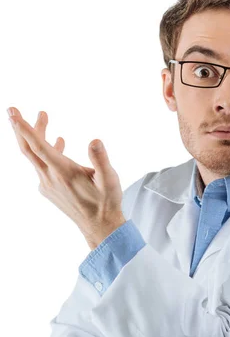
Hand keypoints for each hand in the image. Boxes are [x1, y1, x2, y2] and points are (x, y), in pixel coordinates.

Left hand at [8, 107, 125, 247]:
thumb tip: (94, 141)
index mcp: (63, 172)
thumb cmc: (105, 202)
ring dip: (37, 138)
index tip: (12, 114)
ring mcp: (48, 185)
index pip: (39, 147)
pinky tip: (59, 144)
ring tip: (44, 119)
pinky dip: (45, 152)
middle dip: (21, 128)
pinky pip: (42, 166)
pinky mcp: (50, 190)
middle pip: (29, 149)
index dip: (25, 129)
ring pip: (35, 157)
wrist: (99, 226)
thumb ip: (101, 159)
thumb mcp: (109, 179)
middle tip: (13, 110)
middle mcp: (51, 178)